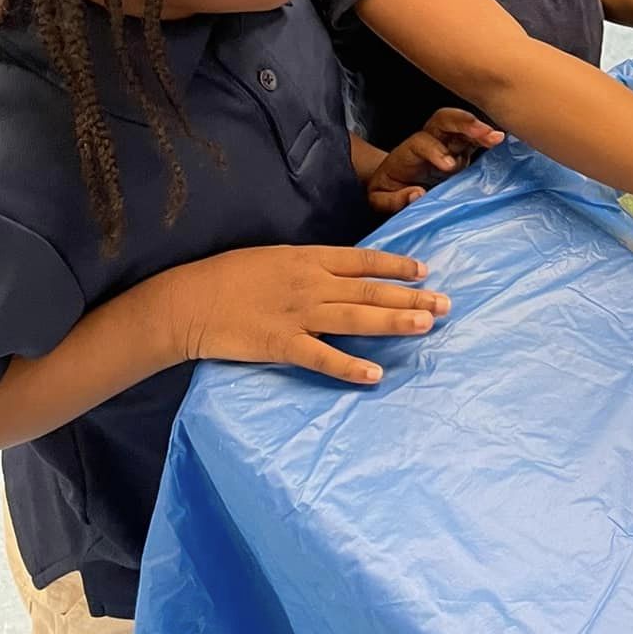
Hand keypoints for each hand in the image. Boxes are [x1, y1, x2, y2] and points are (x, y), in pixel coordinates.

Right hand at [162, 246, 449, 384]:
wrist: (187, 300)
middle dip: (410, 297)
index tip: (425, 271)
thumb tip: (340, 273)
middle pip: (369, 291)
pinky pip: (321, 357)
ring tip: (426, 325)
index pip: (363, 261)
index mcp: (308, 258)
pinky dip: (349, 367)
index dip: (396, 265)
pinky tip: (375, 375)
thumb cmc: (227, 276)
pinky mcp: (280, 344)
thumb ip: (309, 266)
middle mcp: (310, 283)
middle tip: (446, 304)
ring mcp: (297, 314)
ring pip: (355, 318)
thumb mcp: (274, 258)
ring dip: (393, 322)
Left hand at [367, 108, 504, 214]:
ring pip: (462, 125)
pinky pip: (476, 140)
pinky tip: (502, 142)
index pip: (422, 142)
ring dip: (480, 129)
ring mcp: (448, 144)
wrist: (395, 184)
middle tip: (482, 133)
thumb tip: (417, 194)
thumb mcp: (380, 199)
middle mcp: (430, 141)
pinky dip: (488, 138)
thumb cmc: (388, 190)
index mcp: (408, 152)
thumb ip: (393, 199)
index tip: (447, 167)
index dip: (435, 151)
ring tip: (497, 137)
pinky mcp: (463, 153)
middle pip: (444, 120)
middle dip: (463, 123)